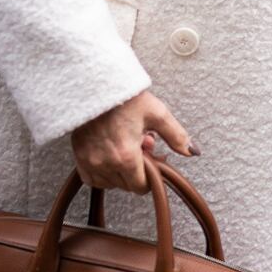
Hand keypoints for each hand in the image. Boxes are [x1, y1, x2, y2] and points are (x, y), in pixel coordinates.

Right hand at [71, 89, 198, 192]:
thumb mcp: (156, 113)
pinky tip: (110, 155)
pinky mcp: (79, 158)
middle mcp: (106, 164)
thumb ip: (176, 135)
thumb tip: (192, 151)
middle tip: (139, 145)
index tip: (152, 160)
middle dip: (137, 170)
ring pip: (111, 183)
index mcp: (126, 156)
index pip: (141, 186)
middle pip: (127, 185)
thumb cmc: (126, 97)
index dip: (150, 175)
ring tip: (124, 145)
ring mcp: (90, 162)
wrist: (95, 85)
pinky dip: (103, 173)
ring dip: (120, 171)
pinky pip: (93, 179)